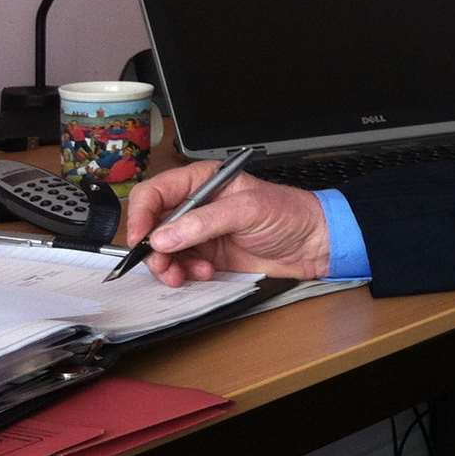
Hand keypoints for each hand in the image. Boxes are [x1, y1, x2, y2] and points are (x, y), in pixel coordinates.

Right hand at [125, 162, 331, 286]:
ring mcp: (201, 232)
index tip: (141, 239)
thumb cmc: (288, 213)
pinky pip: (181, 266)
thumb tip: (163, 237)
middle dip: (153, 248)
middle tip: (164, 265)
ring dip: (169, 266)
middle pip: (153, 225)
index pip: (155, 192)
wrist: (313, 243)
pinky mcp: (208, 255)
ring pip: (163, 250)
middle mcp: (196, 205)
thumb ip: (204, 222)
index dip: (141, 215)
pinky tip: (205, 273)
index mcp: (202, 181)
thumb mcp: (247, 210)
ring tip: (187, 274)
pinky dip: (185, 274)